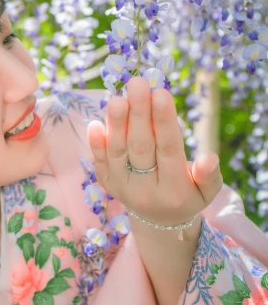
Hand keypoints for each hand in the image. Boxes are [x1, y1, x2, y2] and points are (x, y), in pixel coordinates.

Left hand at [86, 76, 222, 226]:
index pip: (168, 149)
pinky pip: (99, 164)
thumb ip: (209, 176)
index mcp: (175, 190)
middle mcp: (145, 190)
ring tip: (117, 97)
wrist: (159, 221)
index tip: (161, 93)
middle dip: (138, 114)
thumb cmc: (188, 194)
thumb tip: (209, 158)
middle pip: (141, 147)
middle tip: (137, 83)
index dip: (163, 121)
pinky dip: (96, 144)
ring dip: (116, 123)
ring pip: (118, 152)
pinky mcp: (107, 184)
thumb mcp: (206, 192)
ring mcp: (123, 188)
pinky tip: (94, 123)